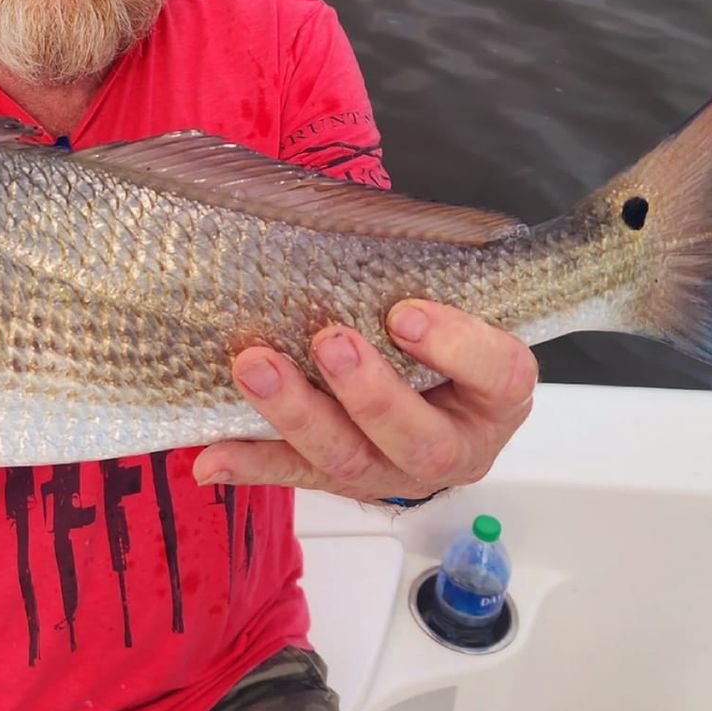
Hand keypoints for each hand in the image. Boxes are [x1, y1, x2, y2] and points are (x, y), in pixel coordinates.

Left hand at [196, 299, 536, 503]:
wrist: (438, 412)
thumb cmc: (444, 347)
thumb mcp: (457, 312)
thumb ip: (425, 284)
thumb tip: (353, 226)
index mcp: (495, 399)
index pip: (498, 375)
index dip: (456, 347)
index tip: (406, 313)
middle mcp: (454, 447)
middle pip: (420, 440)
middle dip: (369, 393)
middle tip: (330, 342)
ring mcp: (396, 473)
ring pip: (351, 461)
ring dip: (297, 414)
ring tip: (256, 369)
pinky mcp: (344, 484)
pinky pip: (296, 476)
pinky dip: (251, 465)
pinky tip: (213, 457)